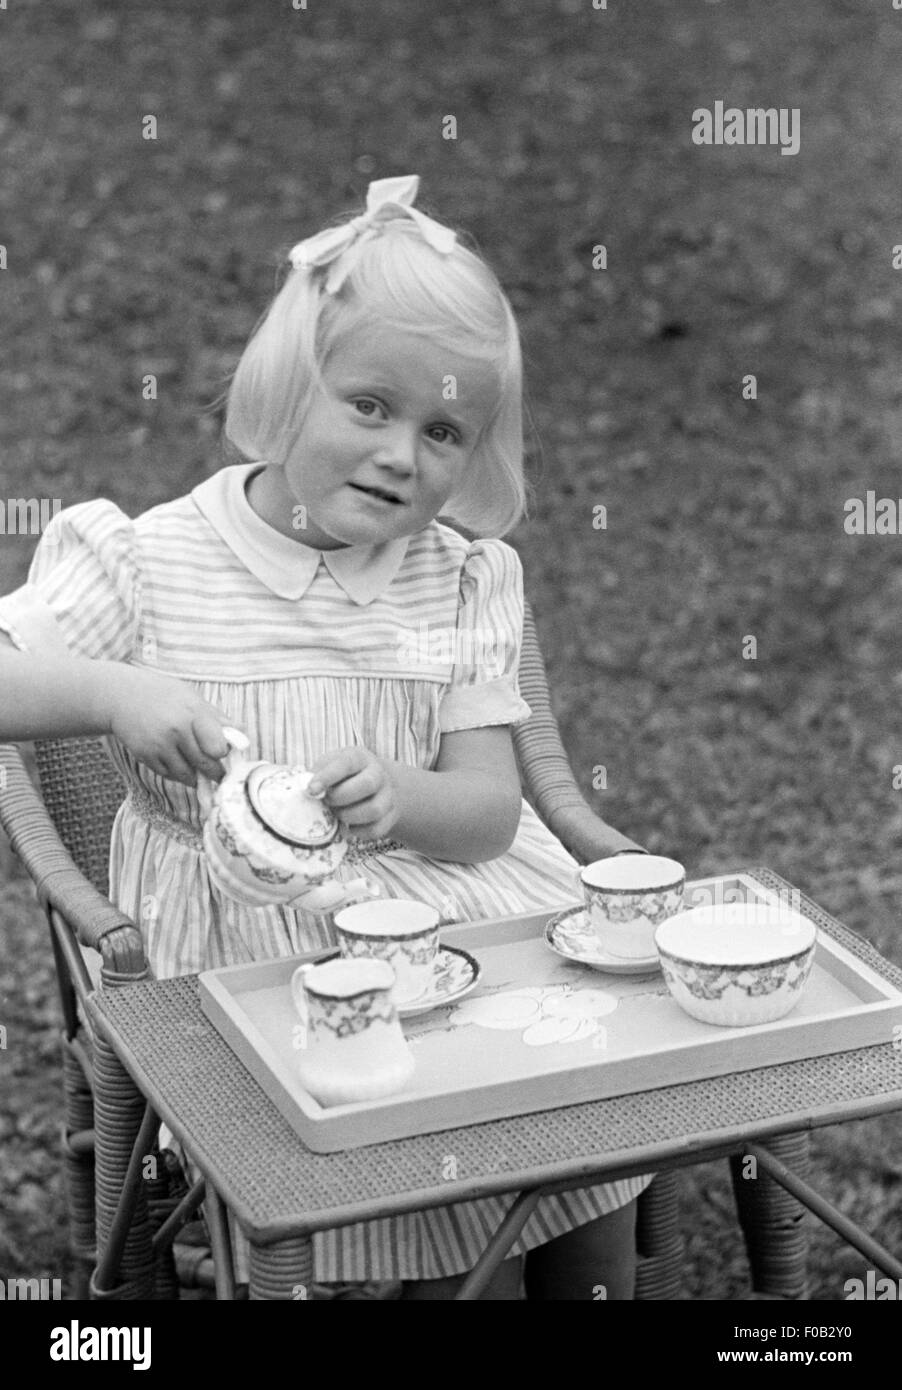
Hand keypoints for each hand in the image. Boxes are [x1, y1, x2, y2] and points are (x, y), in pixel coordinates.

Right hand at [107, 665, 238, 786]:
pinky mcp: (146, 755)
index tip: (223, 753)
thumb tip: (241, 736)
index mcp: (193, 712)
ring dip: (196, 775)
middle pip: (205, 764)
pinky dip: (177, 773)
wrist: (121, 696)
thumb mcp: (191, 698)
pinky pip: (168, 774)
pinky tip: (178, 764)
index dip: (223, 752)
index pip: (218, 746)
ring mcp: (160, 744)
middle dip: (215, 772)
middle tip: (219, 774)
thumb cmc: (163, 696)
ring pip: (187, 774)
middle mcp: (177, 729)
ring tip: (199, 771)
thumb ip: (216, 718)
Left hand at [308, 746, 398, 840]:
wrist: (375, 785)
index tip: (311, 790)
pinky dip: (358, 832)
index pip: (346, 763)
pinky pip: (376, 829)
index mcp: (360, 757)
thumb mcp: (329, 765)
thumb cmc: (343, 775)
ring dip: (348, 816)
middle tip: (327, 801)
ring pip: (374, 810)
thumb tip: (308, 790)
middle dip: (340, 798)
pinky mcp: (391, 816)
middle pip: (367, 785)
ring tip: (337, 814)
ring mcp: (388, 795)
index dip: (327, 777)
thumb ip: (317, 774)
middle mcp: (378, 773)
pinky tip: (348, 825)